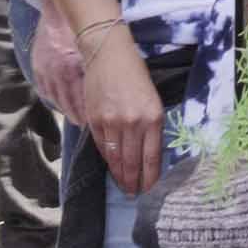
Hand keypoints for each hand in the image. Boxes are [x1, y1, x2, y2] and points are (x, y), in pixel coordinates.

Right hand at [30, 0, 87, 121]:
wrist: (58, 13)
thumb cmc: (81, 30)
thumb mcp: (93, 49)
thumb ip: (96, 71)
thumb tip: (105, 93)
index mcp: (72, 68)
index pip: (79, 99)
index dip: (86, 113)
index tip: (93, 122)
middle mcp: (55, 72)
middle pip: (66, 102)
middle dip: (76, 114)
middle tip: (83, 123)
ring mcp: (43, 71)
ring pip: (54, 98)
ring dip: (64, 108)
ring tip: (74, 115)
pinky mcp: (36, 67)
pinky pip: (44, 90)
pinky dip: (53, 98)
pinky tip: (60, 101)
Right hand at [82, 27, 163, 195]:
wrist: (108, 54)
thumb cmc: (136, 74)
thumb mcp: (153, 99)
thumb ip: (151, 126)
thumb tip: (147, 153)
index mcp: (153, 118)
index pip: (151, 157)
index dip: (149, 177)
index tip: (148, 188)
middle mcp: (133, 123)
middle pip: (132, 162)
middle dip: (133, 181)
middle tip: (133, 193)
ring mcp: (112, 123)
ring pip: (115, 158)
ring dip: (119, 174)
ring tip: (123, 185)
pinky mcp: (95, 120)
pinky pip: (101, 146)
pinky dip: (107, 159)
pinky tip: (111, 166)